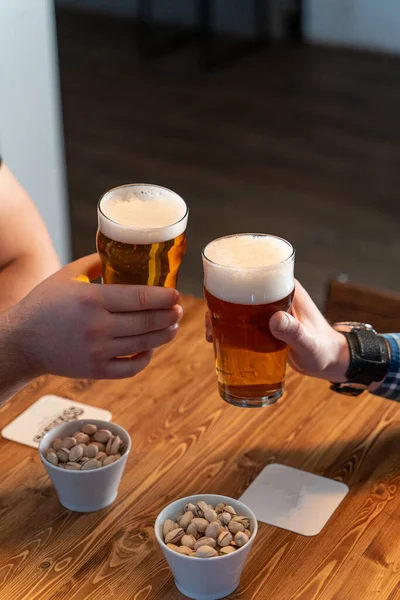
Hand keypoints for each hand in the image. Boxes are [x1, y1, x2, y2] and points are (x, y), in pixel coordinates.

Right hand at [6, 254, 182, 379]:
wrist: (23, 341)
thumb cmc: (44, 304)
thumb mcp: (66, 275)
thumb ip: (95, 263)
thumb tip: (122, 254)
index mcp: (91, 299)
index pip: (139, 298)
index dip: (163, 297)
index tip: (176, 294)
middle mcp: (97, 326)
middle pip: (147, 322)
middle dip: (169, 316)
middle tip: (179, 310)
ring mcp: (97, 351)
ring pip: (143, 344)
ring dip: (164, 336)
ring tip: (173, 328)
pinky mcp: (96, 371)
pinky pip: (131, 368)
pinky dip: (145, 359)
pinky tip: (150, 348)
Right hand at [205, 281, 349, 381]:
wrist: (331, 362)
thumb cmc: (324, 351)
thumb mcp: (308, 343)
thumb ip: (294, 332)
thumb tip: (275, 319)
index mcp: (286, 287)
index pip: (256, 270)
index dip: (233, 276)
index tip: (215, 291)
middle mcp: (276, 292)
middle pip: (241, 287)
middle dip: (220, 299)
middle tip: (210, 322)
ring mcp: (269, 307)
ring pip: (238, 303)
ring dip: (221, 314)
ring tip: (211, 333)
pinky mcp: (265, 322)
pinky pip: (242, 318)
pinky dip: (229, 326)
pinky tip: (218, 339)